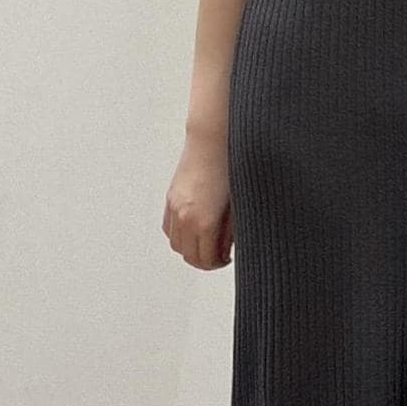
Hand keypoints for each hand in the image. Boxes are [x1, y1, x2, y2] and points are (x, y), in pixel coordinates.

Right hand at [163, 140, 234, 269]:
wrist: (213, 141)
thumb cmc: (231, 168)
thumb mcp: (237, 206)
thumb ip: (230, 233)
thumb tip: (226, 249)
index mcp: (205, 222)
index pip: (205, 259)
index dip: (217, 264)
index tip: (226, 260)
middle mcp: (186, 217)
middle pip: (189, 256)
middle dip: (204, 261)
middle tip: (218, 256)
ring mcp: (175, 207)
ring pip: (176, 245)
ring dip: (190, 249)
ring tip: (206, 244)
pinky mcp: (171, 198)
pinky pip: (169, 229)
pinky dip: (179, 236)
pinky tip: (193, 230)